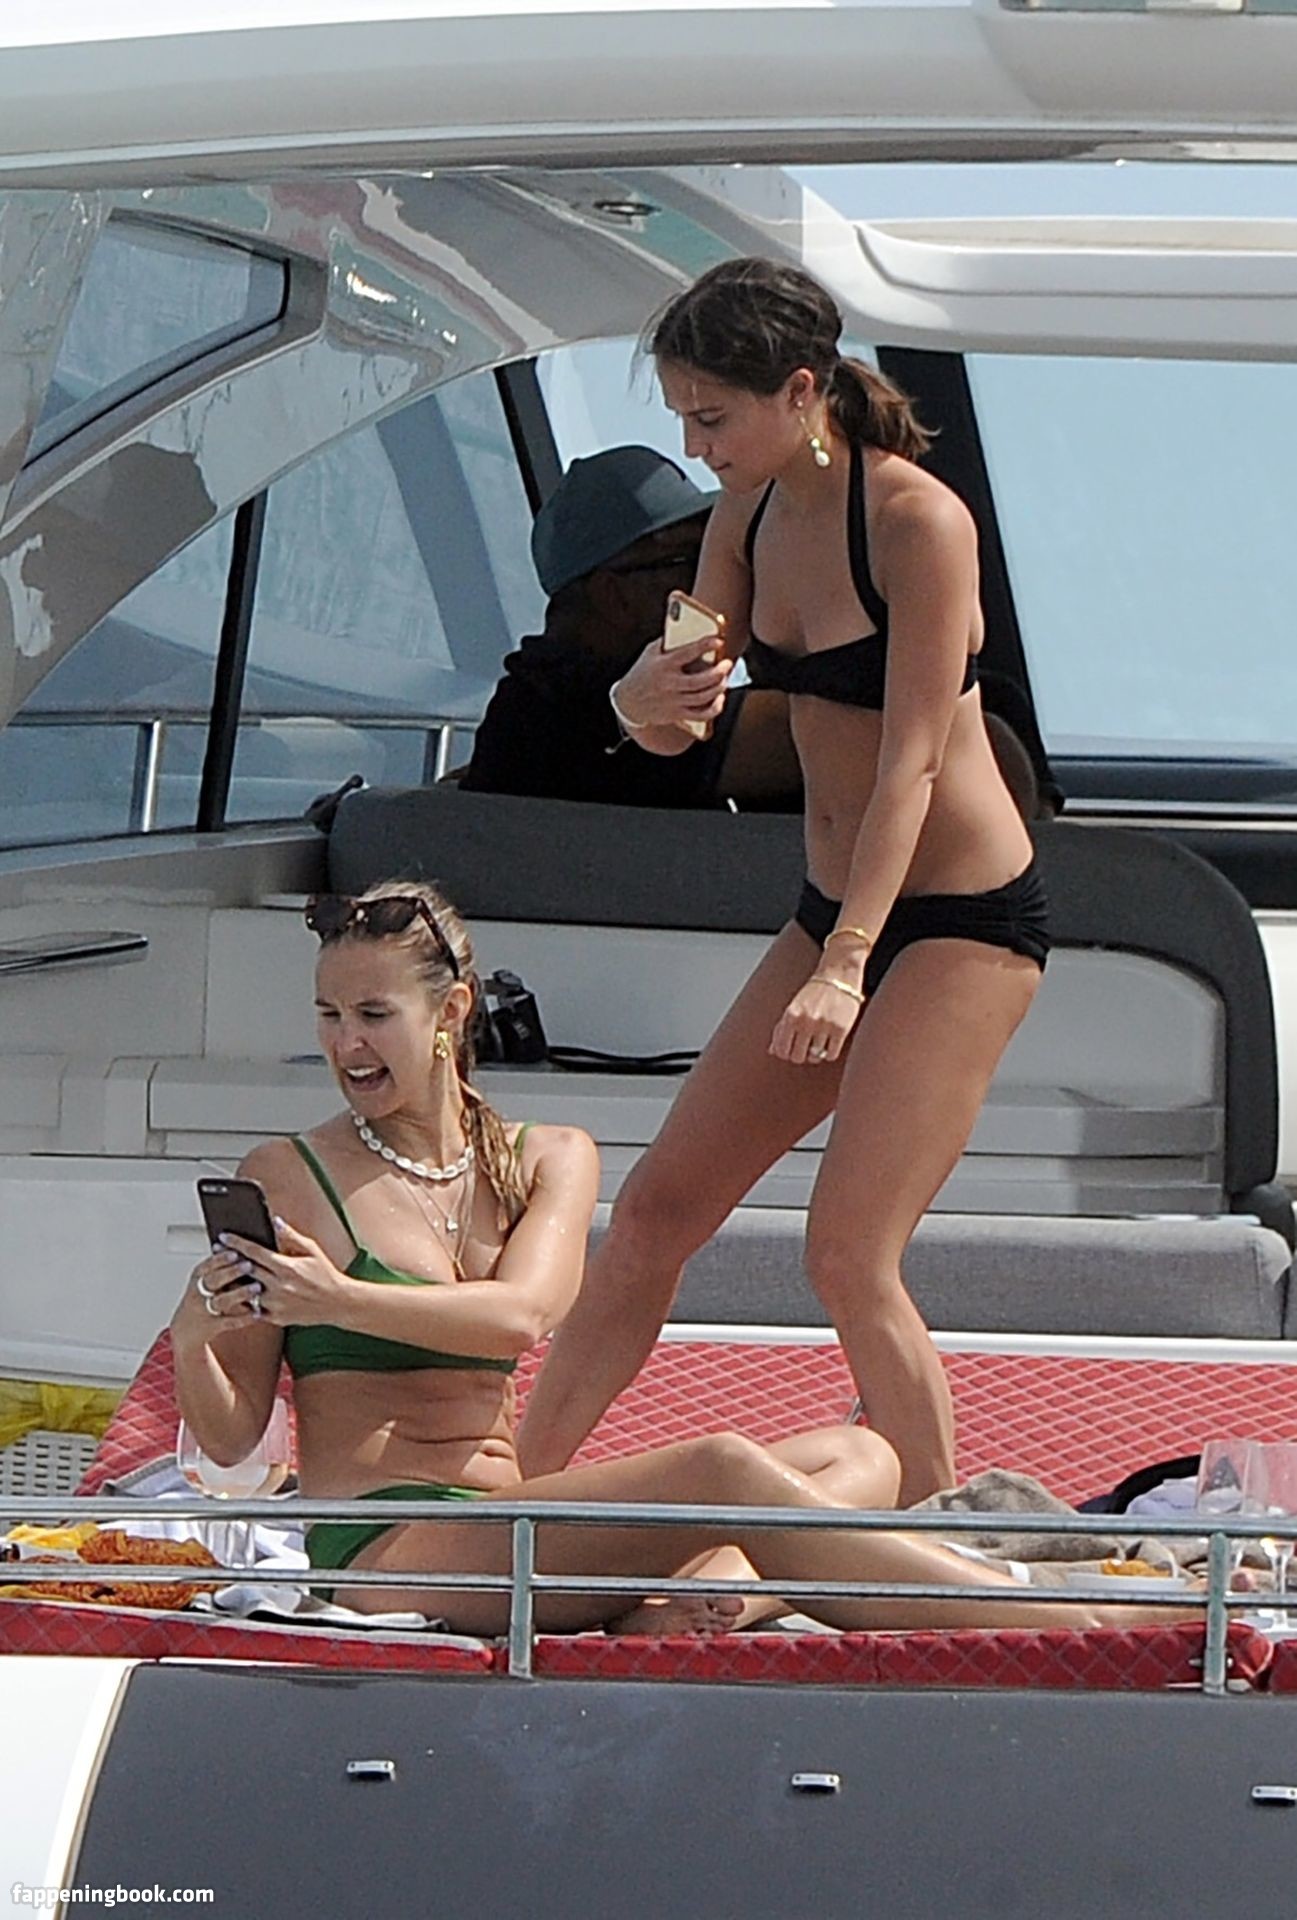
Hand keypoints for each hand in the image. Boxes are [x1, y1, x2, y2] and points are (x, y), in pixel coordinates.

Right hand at [177, 1246, 265, 1339]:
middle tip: (249, 1264)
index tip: (235, 1251)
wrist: (185, 1328)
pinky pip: (229, 1322)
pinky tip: (257, 1312)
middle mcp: (198, 1292)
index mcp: (198, 1276)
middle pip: (213, 1280)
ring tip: (256, 1288)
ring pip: (221, 1301)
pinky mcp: (213, 1326)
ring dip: (239, 1294)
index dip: (221, 1258)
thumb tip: (239, 1243)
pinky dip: (244, 1318)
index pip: (207, 1264)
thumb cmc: (201, 1296)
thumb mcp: (203, 1278)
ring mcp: (204, 1310)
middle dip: (230, 1272)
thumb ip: (220, 1263)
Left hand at [221, 1220, 348, 1327]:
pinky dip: (244, 1302)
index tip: (223, 1236)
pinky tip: (237, 1294)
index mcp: (287, 1267)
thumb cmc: (325, 1274)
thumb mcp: (312, 1250)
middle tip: (216, 1252)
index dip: (237, 1242)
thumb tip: (275, 1221)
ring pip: (245, 1292)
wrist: (337, 1302)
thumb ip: (291, 1236)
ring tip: (221, 1274)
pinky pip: (253, 1310)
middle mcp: (279, 1286)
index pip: (255, 1252)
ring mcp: (276, 1304)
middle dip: (229, 1259)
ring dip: (233, 1282)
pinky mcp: (276, 1317)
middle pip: (245, 1270)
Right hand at [614, 632, 731, 731]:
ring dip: (719, 688)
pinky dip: (715, 708)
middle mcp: (668, 684)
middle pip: (699, 681)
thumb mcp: (650, 652)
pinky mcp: (677, 714)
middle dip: (718, 672)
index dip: (705, 646)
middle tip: (728, 664)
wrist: (628, 701)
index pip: (687, 653)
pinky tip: (720, 698)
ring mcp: (673, 701)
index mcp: (662, 665)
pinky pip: (701, 715)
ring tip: (725, 678)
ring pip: (703, 698)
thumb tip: (692, 630)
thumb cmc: (643, 672)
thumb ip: (669, 642)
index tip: (719, 641)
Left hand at [770, 972, 864, 1066]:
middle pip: (797, 1057)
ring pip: (815, 1057)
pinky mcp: (841, 1029)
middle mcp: (806, 1022)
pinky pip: (831, 1055)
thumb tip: (772, 1051)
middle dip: (800, 1055)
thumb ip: (781, 1028)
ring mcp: (824, 1026)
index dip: (785, 1054)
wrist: (838, 975)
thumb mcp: (793, 1007)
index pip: (781, 1050)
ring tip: (818, 1044)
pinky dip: (829, 1053)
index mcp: (790, 1016)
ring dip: (816, 1054)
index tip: (790, 1051)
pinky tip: (829, 1044)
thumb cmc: (813, 992)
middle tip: (805, 1049)